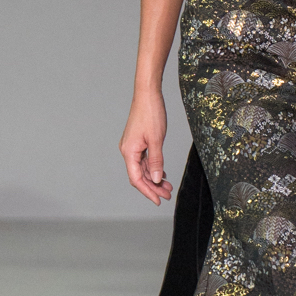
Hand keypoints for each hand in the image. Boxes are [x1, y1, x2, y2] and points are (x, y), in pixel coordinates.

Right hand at [119, 90, 173, 204]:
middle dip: (153, 187)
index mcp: (129, 152)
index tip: (158, 201)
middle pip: (139, 175)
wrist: (147, 94)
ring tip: (167, 187)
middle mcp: (128, 150)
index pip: (136, 179)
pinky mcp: (138, 142)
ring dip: (154, 178)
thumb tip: (154, 179)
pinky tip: (161, 174)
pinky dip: (152, 168)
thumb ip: (156, 161)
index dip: (147, 192)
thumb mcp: (156, 139)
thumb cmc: (151, 113)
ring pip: (142, 168)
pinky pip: (144, 160)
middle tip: (168, 195)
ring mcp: (132, 146)